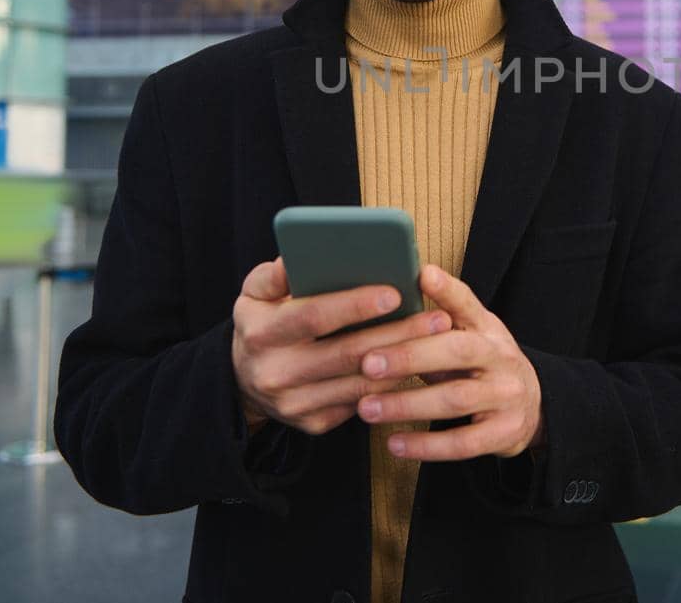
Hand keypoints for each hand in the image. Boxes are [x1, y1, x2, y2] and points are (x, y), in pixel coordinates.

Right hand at [232, 258, 451, 435]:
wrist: (243, 381)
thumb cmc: (262, 324)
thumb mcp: (254, 293)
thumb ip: (275, 274)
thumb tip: (298, 256)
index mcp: (262, 333)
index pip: (313, 316)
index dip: (355, 305)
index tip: (395, 292)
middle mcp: (276, 373)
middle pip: (347, 353)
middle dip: (397, 333)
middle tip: (438, 317)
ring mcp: (295, 404)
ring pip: (360, 382)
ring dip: (404, 361)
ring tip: (437, 338)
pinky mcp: (314, 423)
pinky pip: (361, 404)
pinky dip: (391, 384)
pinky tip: (417, 364)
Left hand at [354, 264, 544, 460]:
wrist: (533, 407)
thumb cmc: (484, 364)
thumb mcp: (472, 333)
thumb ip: (444, 311)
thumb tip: (412, 277)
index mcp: (488, 329)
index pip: (468, 304)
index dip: (447, 290)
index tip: (420, 275)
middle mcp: (501, 358)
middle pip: (458, 351)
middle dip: (410, 356)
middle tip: (366, 362)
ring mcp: (506, 397)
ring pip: (455, 399)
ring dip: (407, 404)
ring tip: (366, 408)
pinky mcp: (503, 434)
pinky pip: (462, 443)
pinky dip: (426, 445)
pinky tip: (394, 444)